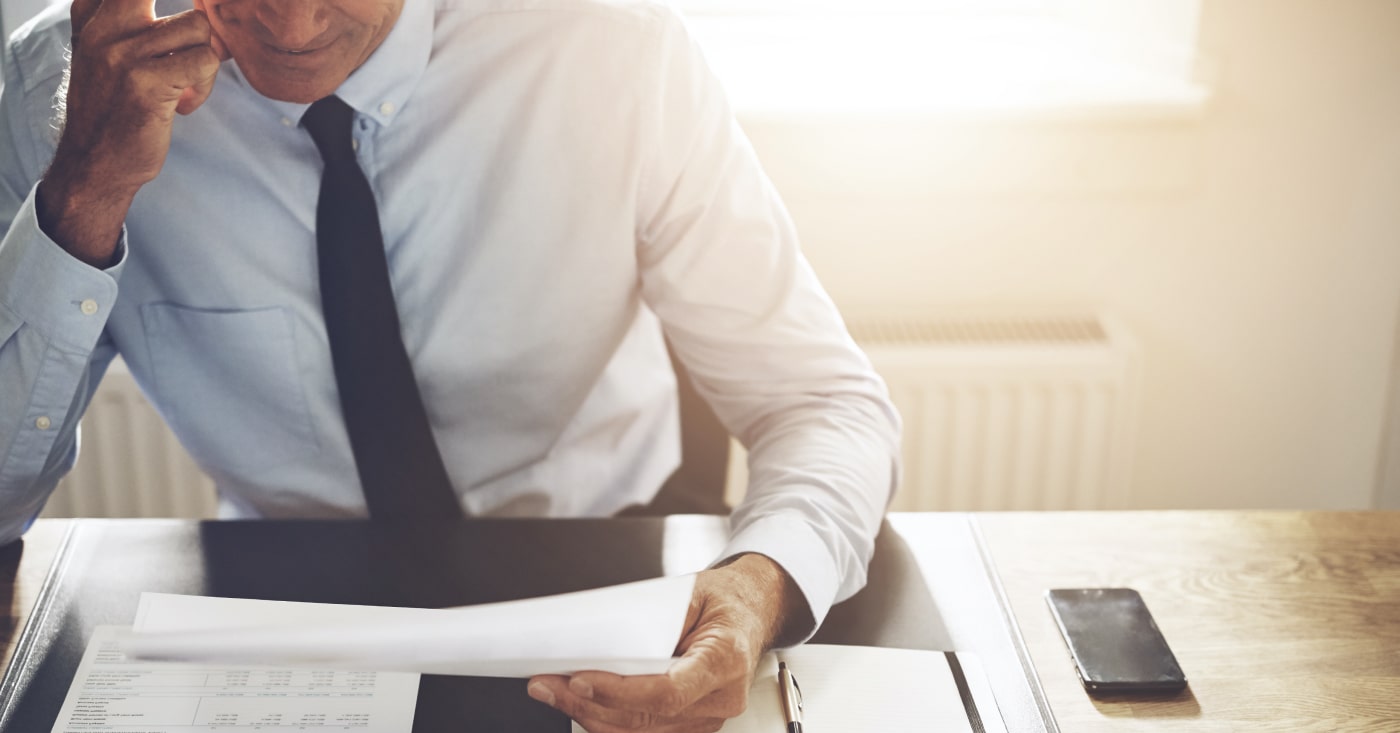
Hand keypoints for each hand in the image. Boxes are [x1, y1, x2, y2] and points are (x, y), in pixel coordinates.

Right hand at [36, 0, 222, 264]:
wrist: (94, 164)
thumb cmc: (111, 109)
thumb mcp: (104, 54)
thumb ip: (128, 21)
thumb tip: (198, 9)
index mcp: (91, 17)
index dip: (163, 0)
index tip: (175, 37)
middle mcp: (102, 29)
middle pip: (179, 3)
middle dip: (197, 22)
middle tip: (192, 51)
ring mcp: (122, 54)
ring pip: (199, 28)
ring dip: (204, 62)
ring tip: (181, 87)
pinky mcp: (146, 83)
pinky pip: (205, 61)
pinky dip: (205, 86)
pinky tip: (182, 104)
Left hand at [528, 554, 808, 731]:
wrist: (750, 613)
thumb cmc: (723, 601)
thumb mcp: (690, 593)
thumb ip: (651, 621)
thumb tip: (601, 642)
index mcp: (727, 658)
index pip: (669, 691)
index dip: (620, 692)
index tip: (579, 679)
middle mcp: (722, 697)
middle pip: (647, 717)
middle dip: (588, 703)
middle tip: (547, 684)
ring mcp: (710, 718)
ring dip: (591, 715)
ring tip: (554, 693)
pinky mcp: (695, 726)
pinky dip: (609, 721)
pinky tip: (582, 705)